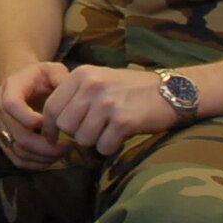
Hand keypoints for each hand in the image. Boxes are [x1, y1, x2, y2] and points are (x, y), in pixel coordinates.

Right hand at [0, 60, 73, 169]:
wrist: (24, 83)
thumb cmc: (41, 78)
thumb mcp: (52, 70)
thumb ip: (61, 77)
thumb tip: (71, 95)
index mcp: (9, 87)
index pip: (11, 105)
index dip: (31, 119)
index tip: (55, 124)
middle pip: (17, 135)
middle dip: (47, 146)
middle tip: (70, 146)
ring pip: (17, 150)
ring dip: (44, 157)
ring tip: (64, 151)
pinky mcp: (1, 138)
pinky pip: (16, 159)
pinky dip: (35, 164)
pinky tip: (51, 158)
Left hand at [39, 66, 180, 156]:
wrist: (172, 91)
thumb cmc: (132, 89)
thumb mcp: (99, 79)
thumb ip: (76, 95)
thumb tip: (53, 121)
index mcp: (82, 75)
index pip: (52, 106)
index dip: (50, 127)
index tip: (53, 138)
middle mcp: (92, 86)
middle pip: (65, 125)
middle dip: (76, 135)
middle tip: (93, 132)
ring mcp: (108, 103)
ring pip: (83, 138)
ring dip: (94, 141)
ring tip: (108, 132)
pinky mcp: (125, 120)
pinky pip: (104, 146)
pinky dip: (110, 147)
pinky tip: (119, 137)